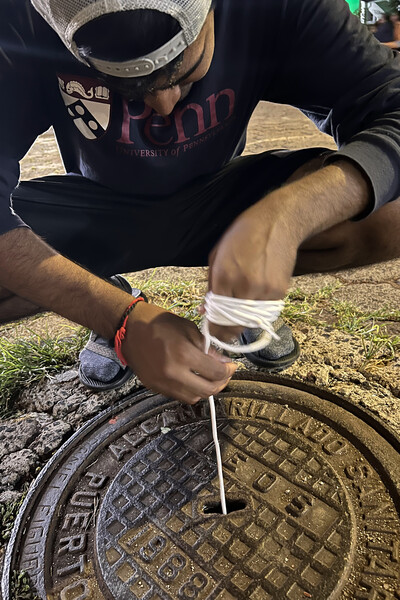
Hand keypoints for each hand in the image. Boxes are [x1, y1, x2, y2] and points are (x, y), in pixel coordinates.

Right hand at [122, 302, 236, 403]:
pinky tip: (193, 379)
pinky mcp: (155, 387)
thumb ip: (206, 347)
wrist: (128, 329)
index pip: (215, 372)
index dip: (228, 370)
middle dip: (221, 383)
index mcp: (183, 354)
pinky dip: (190, 390)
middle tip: (224, 374)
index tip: (232, 365)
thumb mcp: (187, 328)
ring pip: (193, 398)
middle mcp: (174, 373)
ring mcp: (163, 383)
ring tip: (210, 378)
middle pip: (207, 390)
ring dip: (205, 390)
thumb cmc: (158, 323)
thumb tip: (221, 362)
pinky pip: (178, 395)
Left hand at [207, 194, 297, 341]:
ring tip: (237, 317)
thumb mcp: (217, 256)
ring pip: (250, 321)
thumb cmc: (242, 236)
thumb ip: (210, 286)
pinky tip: (253, 302)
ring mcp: (264, 290)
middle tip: (223, 333)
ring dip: (242, 324)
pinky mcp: (279, 291)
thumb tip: (204, 311)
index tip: (212, 333)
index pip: (216, 316)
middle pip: (234, 325)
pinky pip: (265, 312)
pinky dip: (257, 313)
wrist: (278, 223)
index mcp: (224, 275)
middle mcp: (244, 285)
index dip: (214, 329)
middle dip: (226, 332)